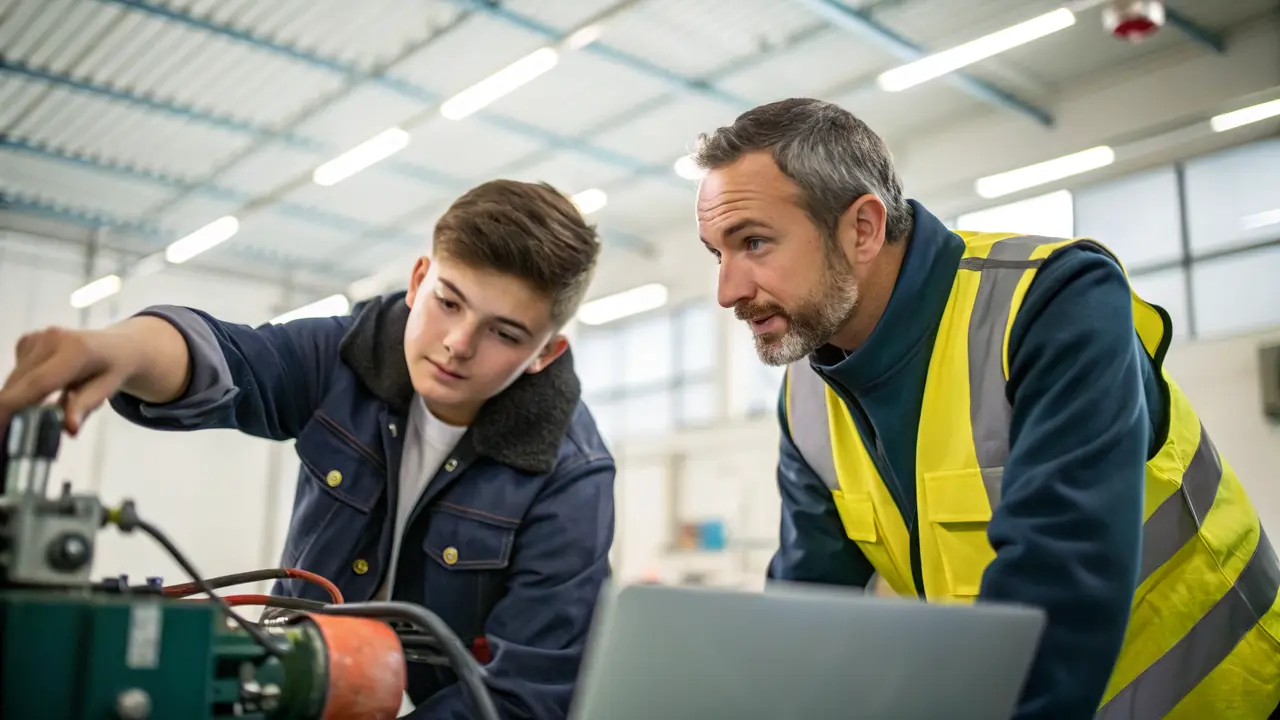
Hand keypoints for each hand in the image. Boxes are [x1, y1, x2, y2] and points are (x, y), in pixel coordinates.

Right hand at [0, 326, 138, 436]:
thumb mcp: (108, 389)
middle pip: (20, 383)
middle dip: (9, 411)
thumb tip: (69, 429)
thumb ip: (85, 406)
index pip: (38, 383)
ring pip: (14, 380)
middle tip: (9, 436)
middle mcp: (53, 339)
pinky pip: (17, 373)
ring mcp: (38, 337)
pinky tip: (48, 387)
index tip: (1, 428)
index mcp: (77, 351)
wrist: (116, 345)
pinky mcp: (29, 340)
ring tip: (46, 407)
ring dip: (18, 401)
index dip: (14, 407)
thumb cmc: (113, 369)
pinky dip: (23, 388)